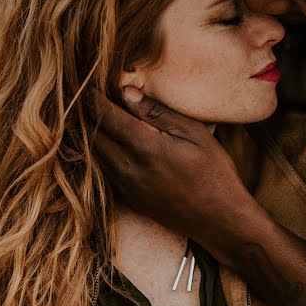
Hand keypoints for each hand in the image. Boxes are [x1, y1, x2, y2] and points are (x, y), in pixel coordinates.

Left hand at [91, 87, 255, 254]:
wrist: (220, 221)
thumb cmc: (215, 173)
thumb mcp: (195, 134)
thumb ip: (159, 113)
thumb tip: (127, 92)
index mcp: (145, 148)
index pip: (105, 116)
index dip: (92, 97)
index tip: (87, 83)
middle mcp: (128, 169)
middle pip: (91, 135)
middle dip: (86, 113)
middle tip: (85, 94)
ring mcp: (125, 187)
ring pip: (93, 154)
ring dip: (89, 133)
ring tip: (92, 113)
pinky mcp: (127, 199)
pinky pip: (103, 170)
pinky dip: (99, 152)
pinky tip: (107, 141)